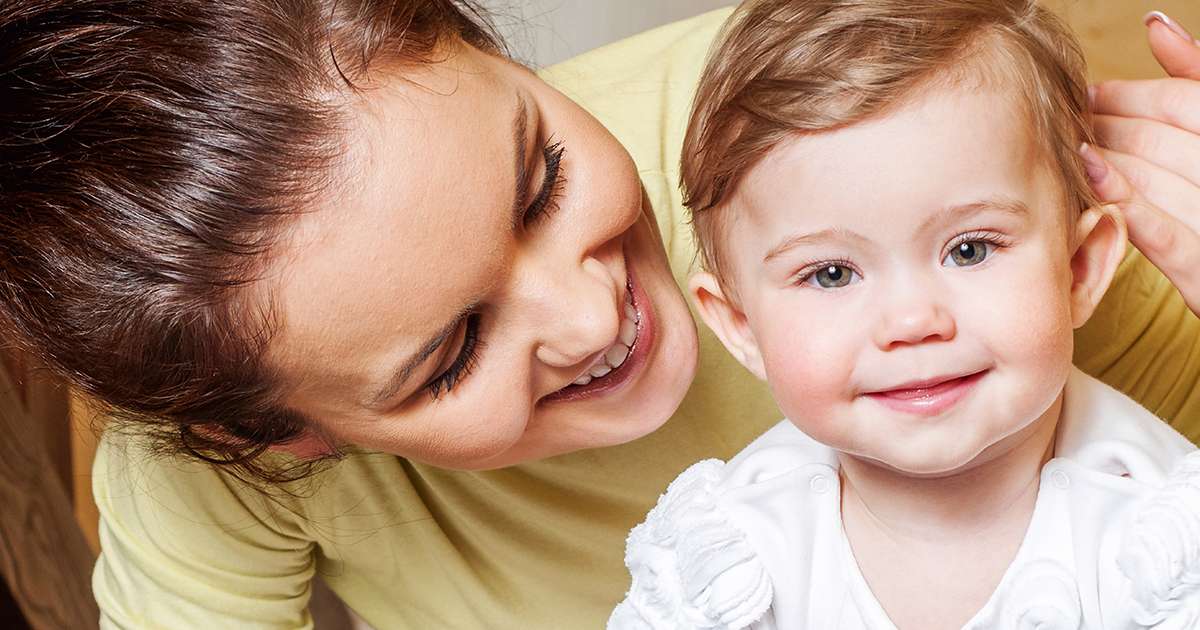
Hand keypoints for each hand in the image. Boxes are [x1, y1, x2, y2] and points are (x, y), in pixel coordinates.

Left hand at [1089, 12, 1199, 315]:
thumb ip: (1194, 77)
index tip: (1088, 94)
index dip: (1131, 94)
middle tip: (1063, 124)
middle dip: (1107, 126)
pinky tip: (1089, 173)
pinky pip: (1164, 235)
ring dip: (1103, 159)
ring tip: (1063, 147)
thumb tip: (1155, 23)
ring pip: (1153, 178)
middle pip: (1161, 138)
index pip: (1187, 101)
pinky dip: (1124, 201)